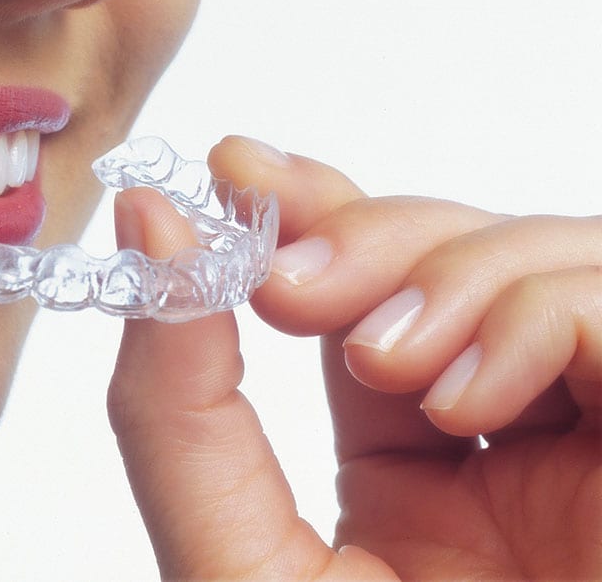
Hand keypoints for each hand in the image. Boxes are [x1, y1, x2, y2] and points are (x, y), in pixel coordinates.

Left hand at [108, 136, 599, 579]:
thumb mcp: (235, 564)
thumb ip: (176, 408)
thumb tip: (152, 227)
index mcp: (409, 471)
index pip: (367, 291)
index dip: (309, 209)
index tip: (236, 166)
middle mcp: (512, 445)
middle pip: (453, 255)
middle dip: (364, 235)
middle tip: (286, 281)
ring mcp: (597, 442)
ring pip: (546, 259)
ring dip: (447, 276)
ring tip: (380, 363)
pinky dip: (546, 320)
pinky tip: (470, 398)